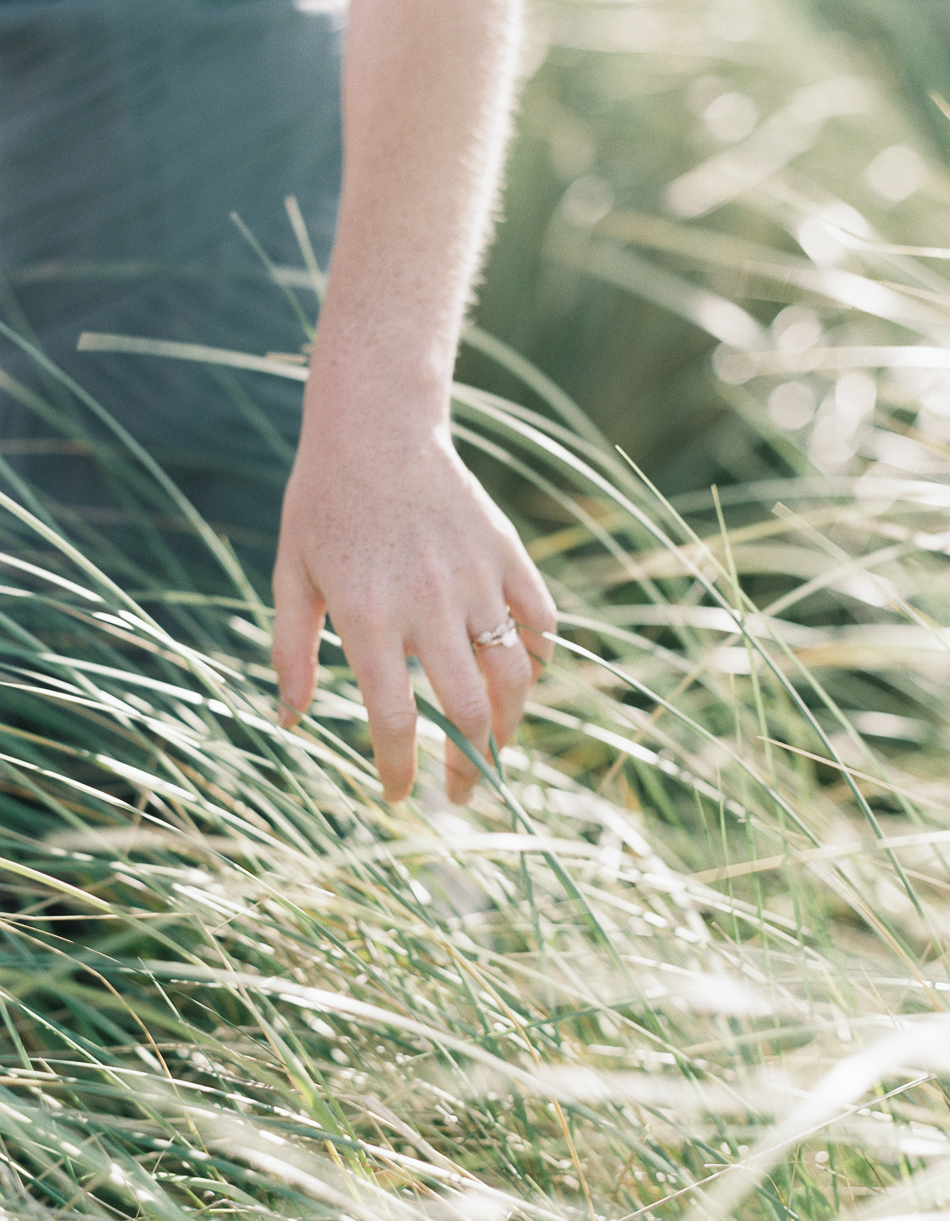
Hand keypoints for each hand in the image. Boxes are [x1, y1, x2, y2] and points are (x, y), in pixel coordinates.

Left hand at [271, 405, 556, 803]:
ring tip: (496, 746)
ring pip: (516, 674)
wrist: (375, 426)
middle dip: (469, 767)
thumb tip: (290, 722)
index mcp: (369, 616)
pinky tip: (521, 675)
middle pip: (469, 711)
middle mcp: (428, 604)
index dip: (399, 770)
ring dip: (511, 725)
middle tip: (459, 791)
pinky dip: (538, 655)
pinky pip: (540, 620)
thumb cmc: (323, 503)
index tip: (399, 794)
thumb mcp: (291, 575)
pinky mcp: (505, 554)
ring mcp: (475, 578)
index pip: (395, 719)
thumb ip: (291, 651)